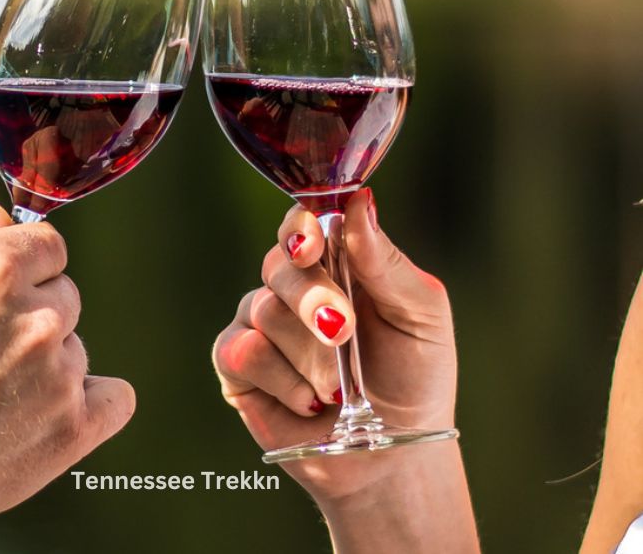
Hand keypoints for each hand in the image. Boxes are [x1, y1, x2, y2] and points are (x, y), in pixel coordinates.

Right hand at [212, 189, 476, 551]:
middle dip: (312, 298)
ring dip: (309, 354)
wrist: (395, 456)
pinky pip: (241, 351)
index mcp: (337, 265)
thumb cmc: (415, 379)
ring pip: (262, 310)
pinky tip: (308, 401)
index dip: (300, 228)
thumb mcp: (420, 315)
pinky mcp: (237, 367)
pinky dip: (282, 380)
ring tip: (339, 386)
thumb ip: (386, 260)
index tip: (311, 245)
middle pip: (277, 263)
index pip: (303, 224)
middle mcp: (293, 288)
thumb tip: (359, 200)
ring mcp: (261, 326)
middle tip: (343, 332)